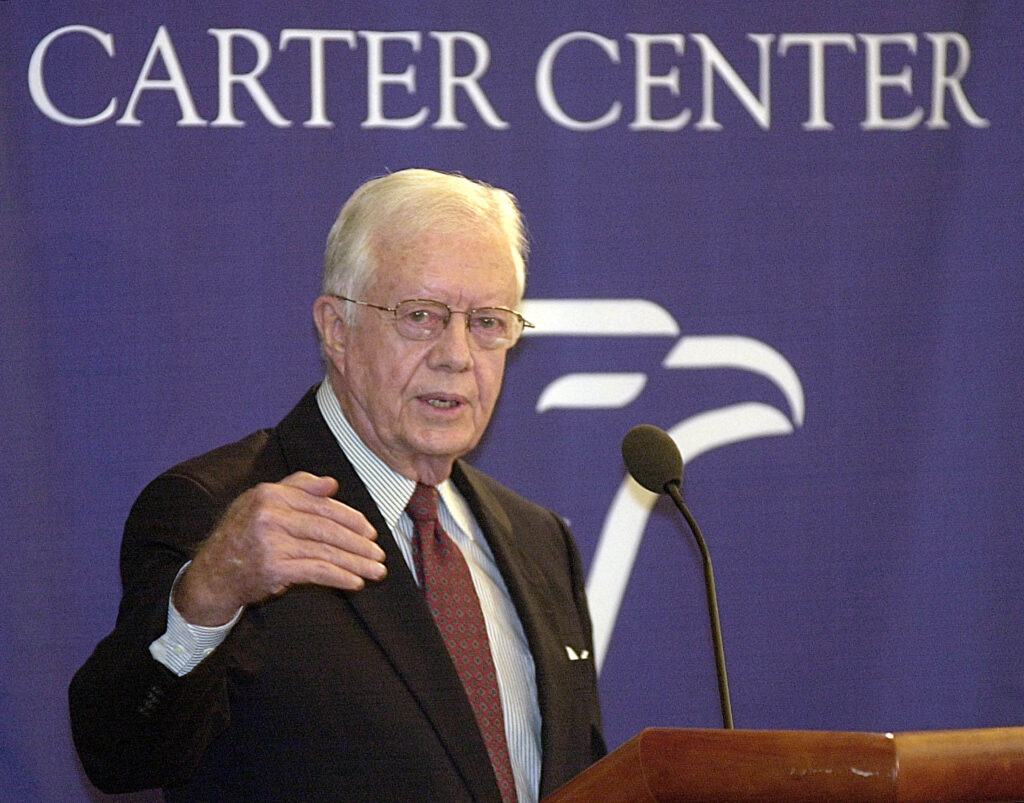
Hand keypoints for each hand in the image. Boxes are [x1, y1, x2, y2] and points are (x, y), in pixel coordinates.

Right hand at [173, 472, 385, 625]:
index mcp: (270, 493)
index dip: (350, 518)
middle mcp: (270, 515)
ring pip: (325, 551)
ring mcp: (271, 542)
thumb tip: (332, 483)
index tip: (370, 531)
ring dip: (356, 562)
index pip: (321, 505)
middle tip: (379, 554)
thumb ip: (298, 488)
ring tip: (376, 570)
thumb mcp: (262, 502)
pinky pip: (316, 571)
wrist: (212, 574)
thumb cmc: (243, 535)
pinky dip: (340, 577)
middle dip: (358, 543)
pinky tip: (356, 582)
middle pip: (327, 528)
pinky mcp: (274, 568)